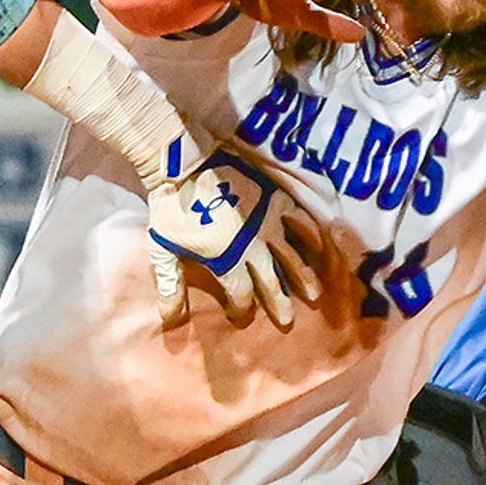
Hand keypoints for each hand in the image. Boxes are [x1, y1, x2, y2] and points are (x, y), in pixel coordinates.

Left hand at [142, 148, 323, 329]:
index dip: (240, 308)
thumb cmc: (172, 208)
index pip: (241, 294)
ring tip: (315, 295)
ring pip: (292, 257)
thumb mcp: (163, 250)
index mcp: (227, 261)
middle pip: (272, 283)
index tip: (239, 314)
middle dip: (279, 304)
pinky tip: (322, 246)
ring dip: (303, 277)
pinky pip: (299, 221)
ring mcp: (269, 223)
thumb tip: (169, 321)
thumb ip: (171, 286)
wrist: (186, 163)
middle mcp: (254, 248)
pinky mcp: (276, 200)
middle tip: (288, 321)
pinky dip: (310, 235)